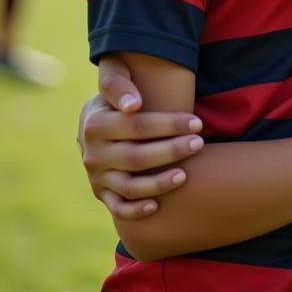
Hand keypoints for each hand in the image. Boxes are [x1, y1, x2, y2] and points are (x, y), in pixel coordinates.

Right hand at [78, 55, 203, 218]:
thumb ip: (119, 87)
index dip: (169, 125)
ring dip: (159, 183)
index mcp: (96, 124)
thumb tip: (135, 105)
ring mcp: (96, 176)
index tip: (196, 123)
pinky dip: (136, 210)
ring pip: (129, 187)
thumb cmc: (116, 99)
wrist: (94, 124)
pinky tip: (157, 205)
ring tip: (185, 175)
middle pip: (136, 158)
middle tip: (198, 143)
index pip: (138, 126)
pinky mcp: (101, 193)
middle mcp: (93, 154)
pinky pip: (118, 208)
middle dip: (172, 151)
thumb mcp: (114, 82)